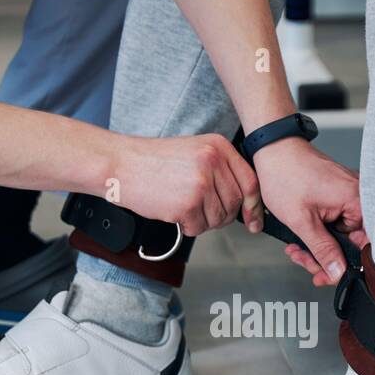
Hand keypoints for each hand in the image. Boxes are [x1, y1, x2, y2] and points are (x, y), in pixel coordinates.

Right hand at [115, 134, 260, 235]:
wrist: (120, 164)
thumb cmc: (152, 161)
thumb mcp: (193, 152)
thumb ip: (219, 170)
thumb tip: (244, 201)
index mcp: (218, 146)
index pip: (250, 181)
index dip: (254, 205)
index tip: (254, 220)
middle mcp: (213, 162)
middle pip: (235, 203)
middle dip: (222, 215)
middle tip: (201, 212)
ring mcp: (201, 183)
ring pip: (219, 218)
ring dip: (202, 221)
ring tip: (182, 206)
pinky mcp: (187, 203)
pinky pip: (199, 228)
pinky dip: (187, 226)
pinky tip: (172, 211)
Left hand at [253, 138, 366, 286]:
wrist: (273, 149)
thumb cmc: (286, 175)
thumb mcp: (302, 221)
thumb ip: (323, 249)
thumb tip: (338, 271)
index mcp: (357, 201)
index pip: (365, 245)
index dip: (347, 265)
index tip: (327, 275)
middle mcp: (359, 197)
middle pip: (352, 243)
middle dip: (324, 257)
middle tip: (304, 262)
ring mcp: (349, 195)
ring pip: (340, 235)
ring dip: (317, 247)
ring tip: (296, 249)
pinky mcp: (339, 195)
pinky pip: (335, 222)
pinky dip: (319, 232)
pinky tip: (301, 236)